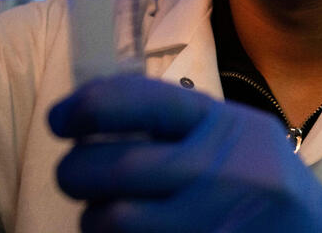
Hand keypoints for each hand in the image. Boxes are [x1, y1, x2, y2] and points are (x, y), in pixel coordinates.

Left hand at [49, 75, 321, 232]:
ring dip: (93, 216)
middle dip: (75, 169)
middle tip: (72, 171)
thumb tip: (91, 109)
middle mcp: (216, 172)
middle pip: (112, 168)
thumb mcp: (232, 130)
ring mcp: (210, 224)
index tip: (60, 119)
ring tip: (104, 210)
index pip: (136, 101)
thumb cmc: (261, 175)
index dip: (84, 107)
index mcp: (219, 124)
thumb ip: (173, 120)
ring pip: (111, 221)